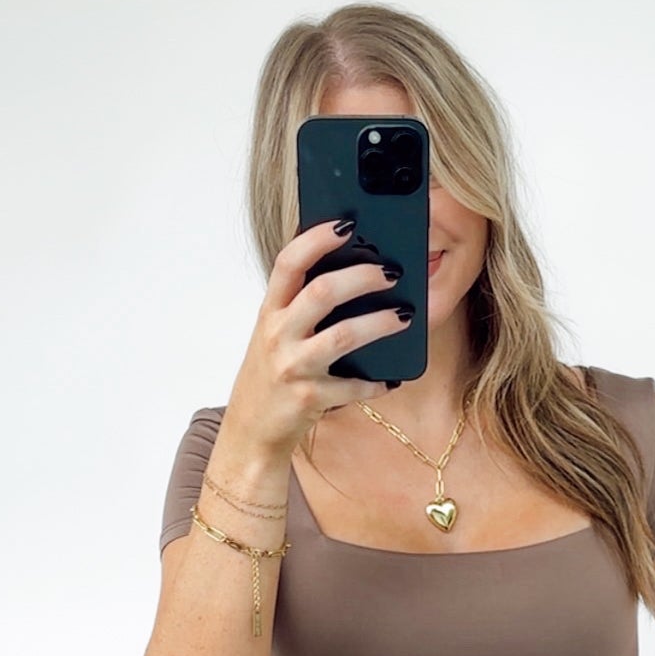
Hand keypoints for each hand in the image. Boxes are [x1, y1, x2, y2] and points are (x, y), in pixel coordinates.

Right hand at [224, 217, 414, 457]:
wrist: (250, 431)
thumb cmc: (271, 375)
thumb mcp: (276, 334)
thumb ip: (301, 306)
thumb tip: (353, 272)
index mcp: (270, 311)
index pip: (289, 262)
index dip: (317, 239)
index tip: (346, 224)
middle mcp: (277, 335)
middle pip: (321, 292)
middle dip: (362, 277)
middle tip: (392, 273)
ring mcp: (292, 367)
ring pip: (343, 336)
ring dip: (380, 323)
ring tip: (404, 316)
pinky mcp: (308, 399)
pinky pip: (352, 386)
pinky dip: (375, 382)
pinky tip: (390, 379)